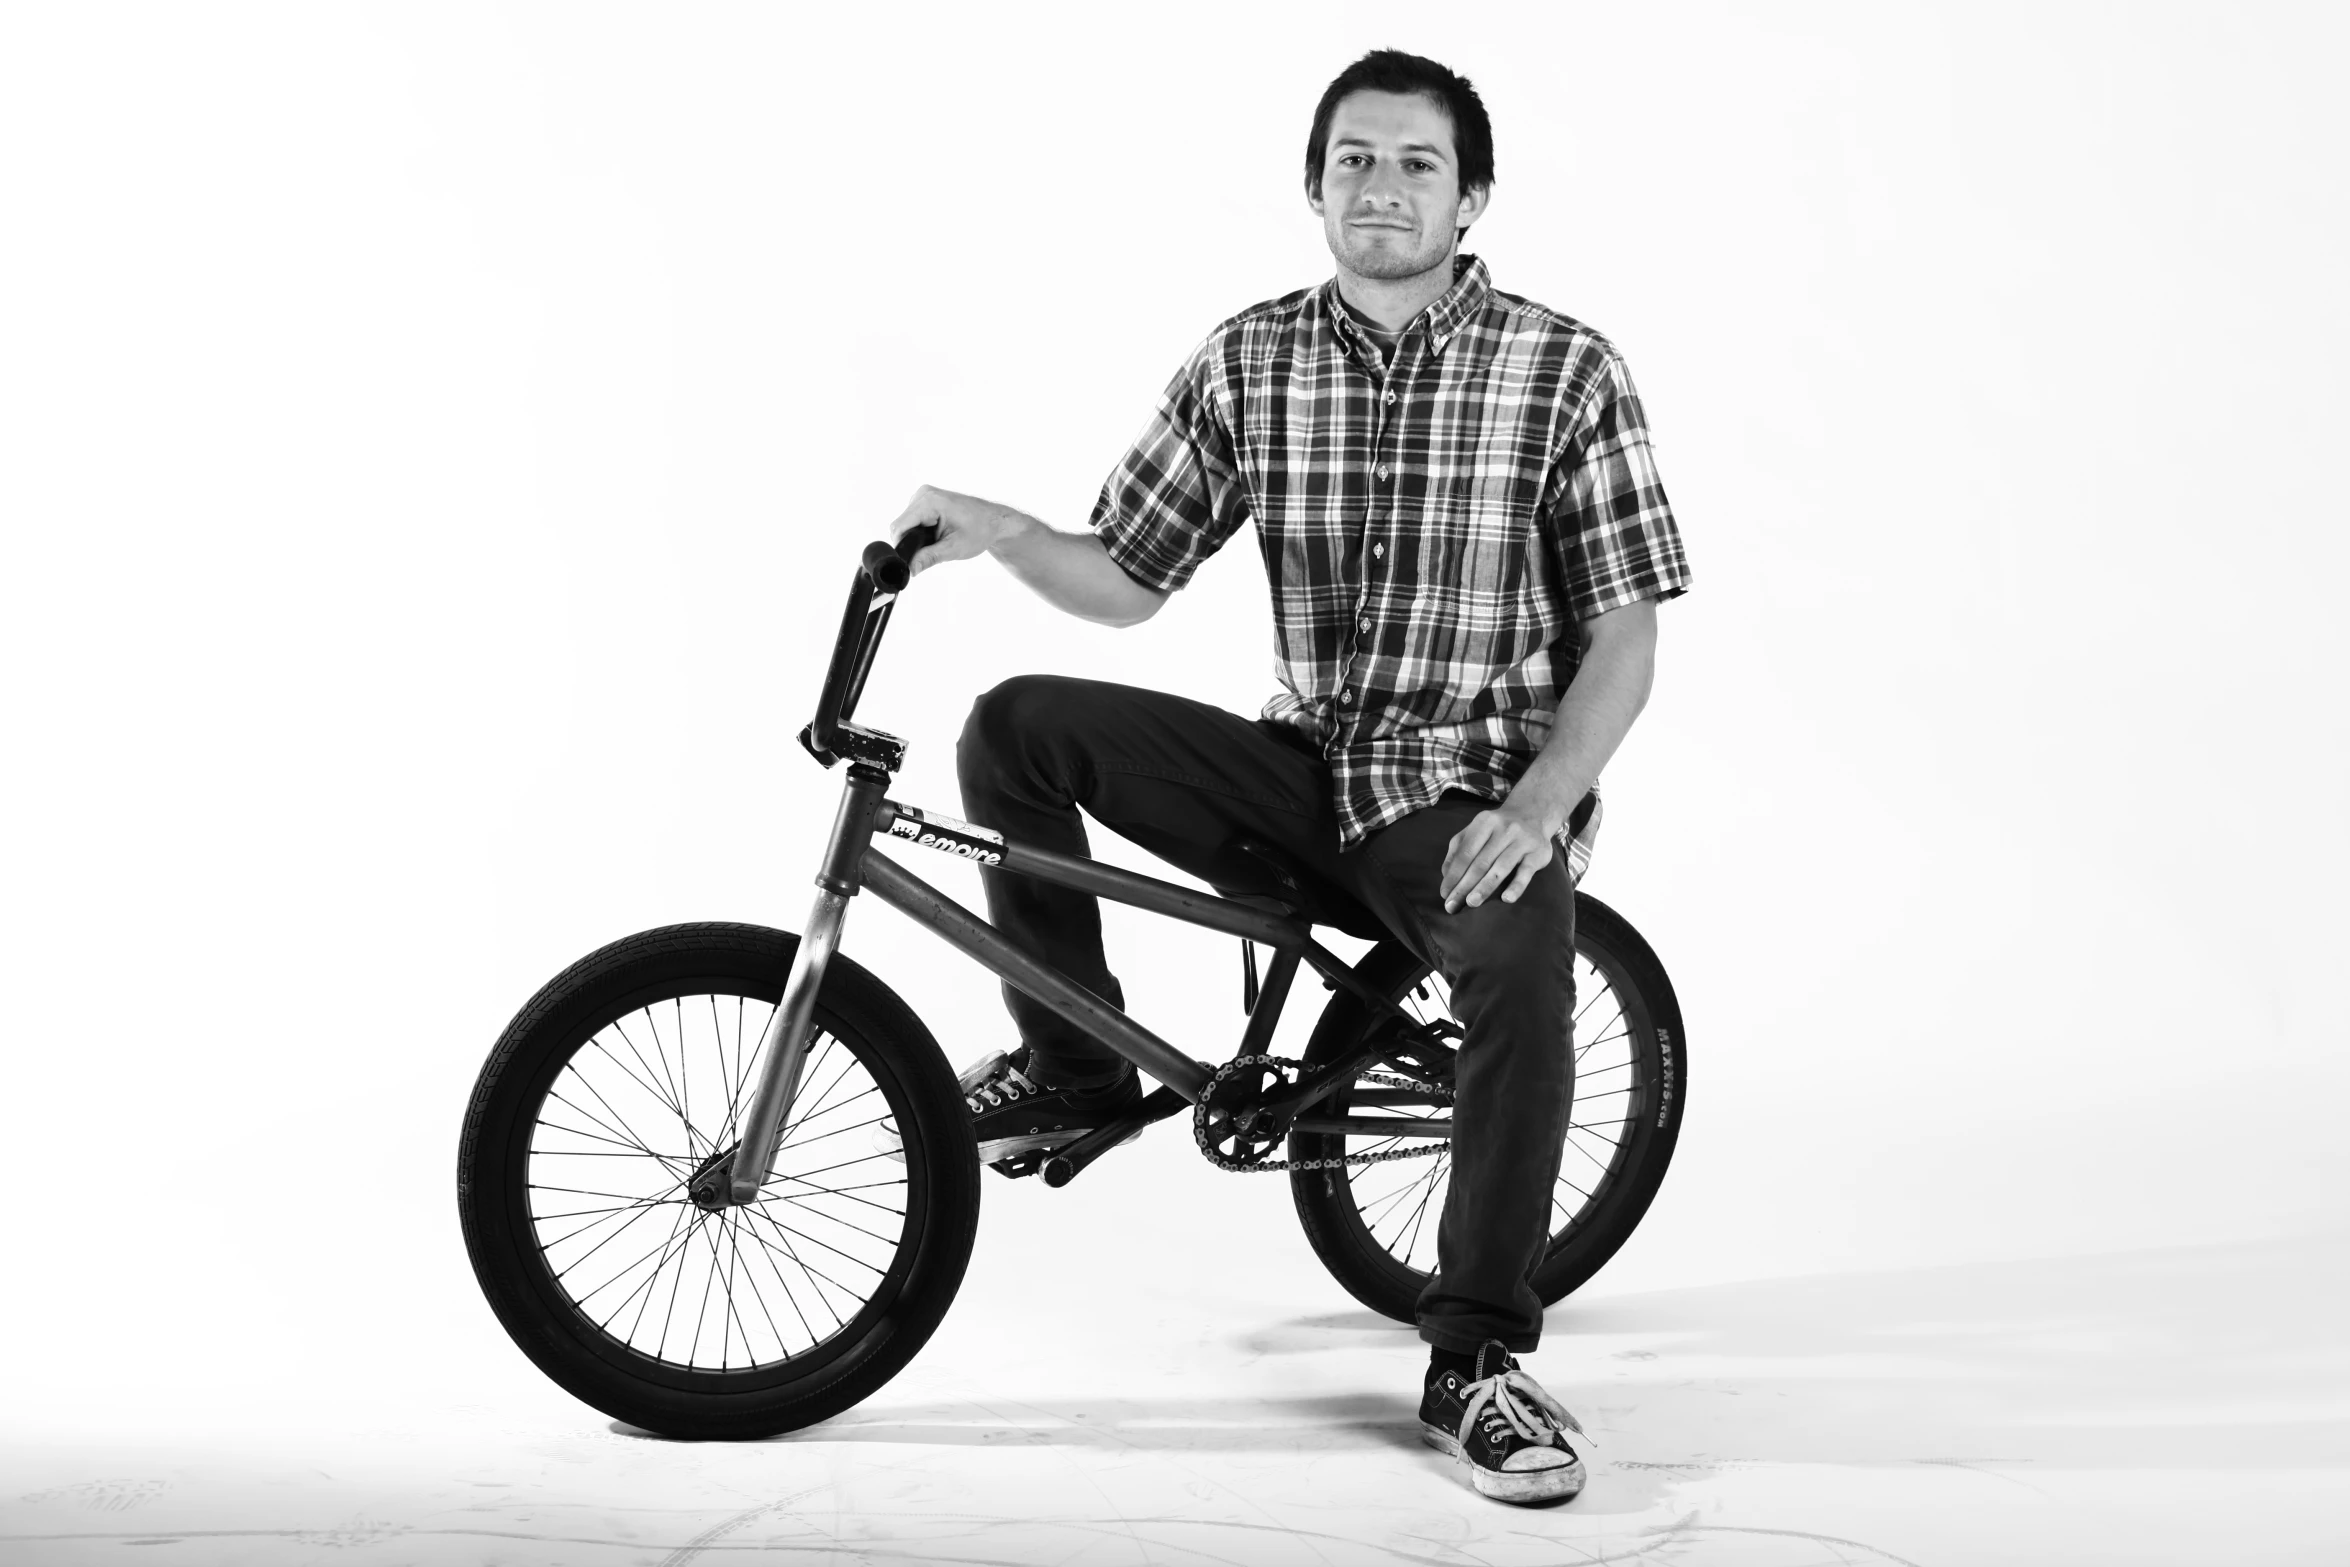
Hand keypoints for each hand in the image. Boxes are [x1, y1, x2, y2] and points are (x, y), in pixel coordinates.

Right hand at [888, 485, 1020, 576]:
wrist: (994, 521)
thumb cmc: (980, 530)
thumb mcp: (954, 548)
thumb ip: (929, 558)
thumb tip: (910, 570)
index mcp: (929, 501)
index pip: (899, 527)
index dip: (901, 547)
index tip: (909, 562)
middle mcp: (924, 494)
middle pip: (901, 526)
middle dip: (912, 543)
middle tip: (932, 552)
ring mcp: (924, 495)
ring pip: (906, 524)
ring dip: (916, 538)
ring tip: (939, 542)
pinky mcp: (925, 500)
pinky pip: (913, 520)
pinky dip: (920, 532)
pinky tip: (936, 535)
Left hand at [1438, 798, 1557, 912]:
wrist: (1534, 813)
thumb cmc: (1498, 828)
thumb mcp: (1476, 830)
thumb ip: (1458, 849)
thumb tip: (1445, 874)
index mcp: (1484, 822)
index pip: (1465, 853)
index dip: (1453, 875)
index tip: (1444, 894)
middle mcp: (1504, 829)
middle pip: (1480, 862)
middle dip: (1464, 886)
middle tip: (1452, 905)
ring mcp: (1522, 840)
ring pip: (1500, 867)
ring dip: (1484, 887)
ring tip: (1471, 903)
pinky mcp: (1538, 853)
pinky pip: (1526, 872)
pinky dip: (1516, 886)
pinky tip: (1506, 899)